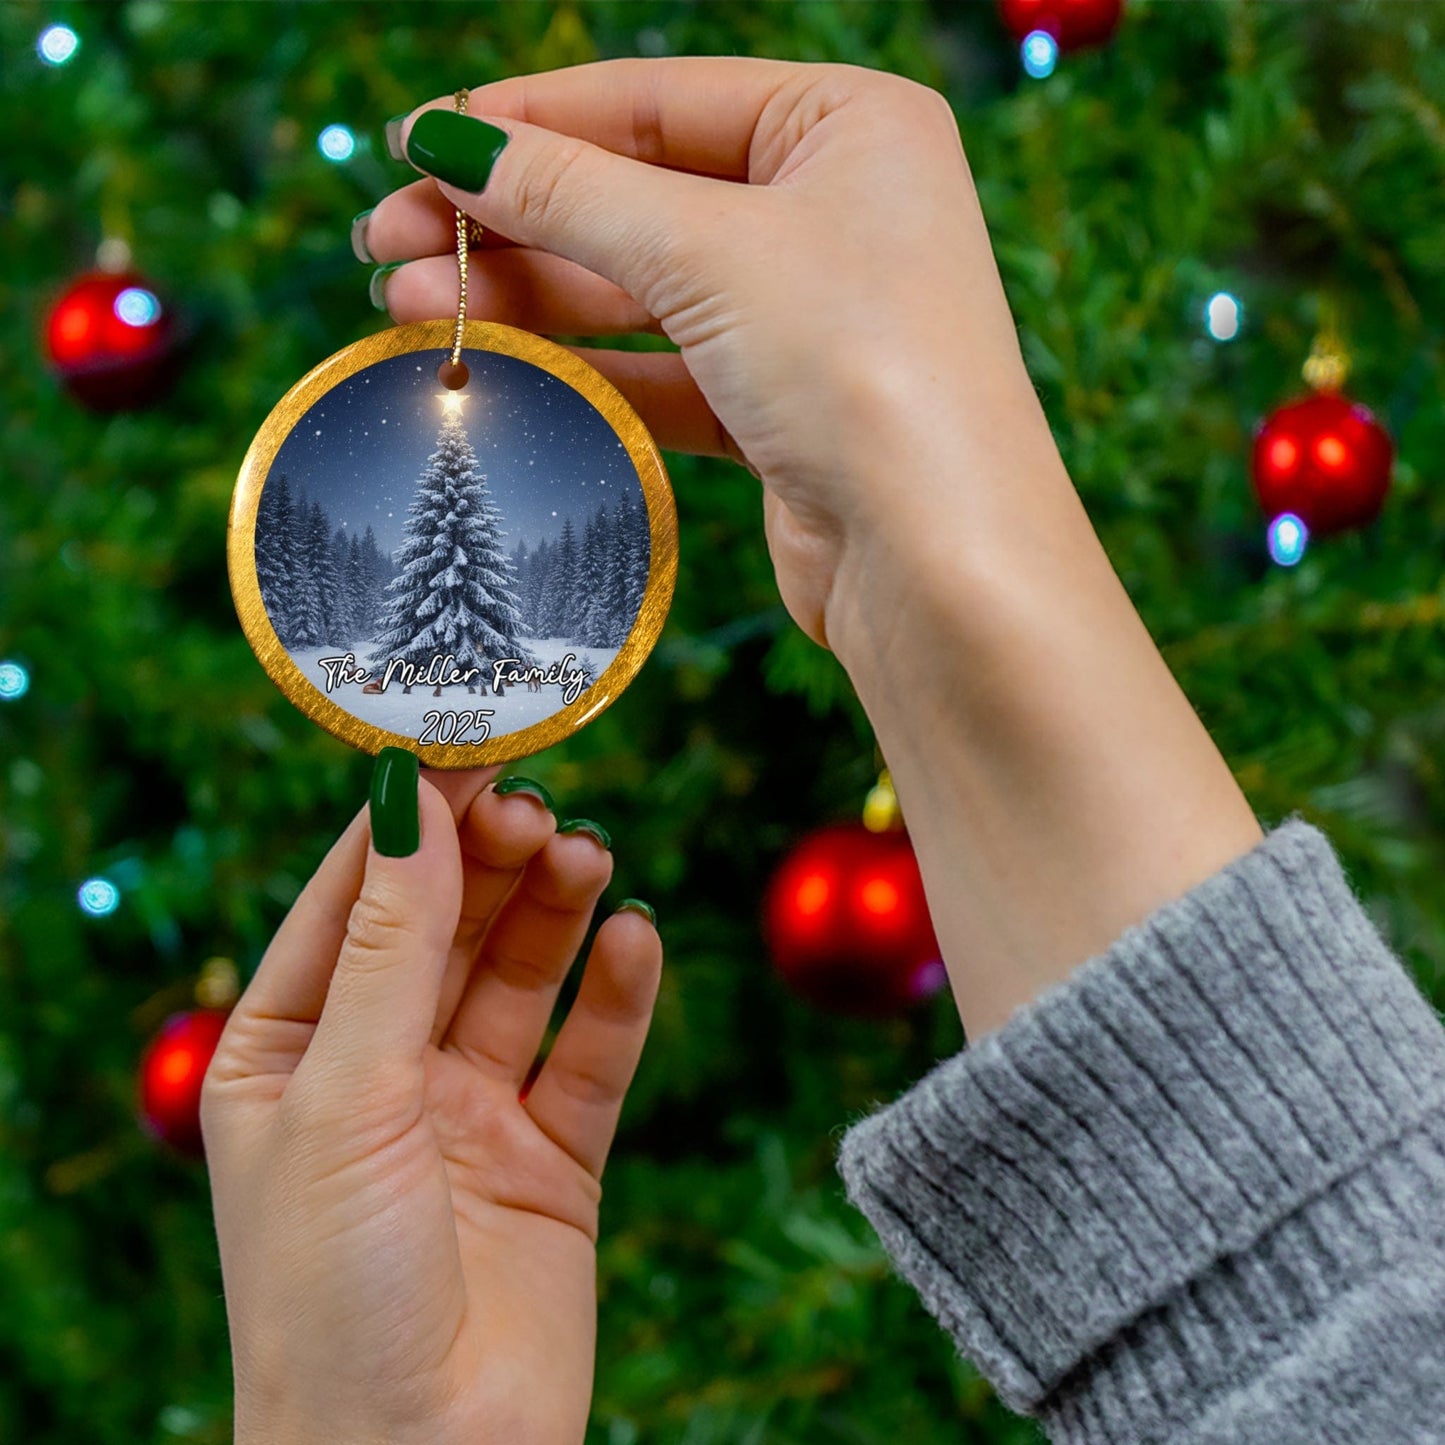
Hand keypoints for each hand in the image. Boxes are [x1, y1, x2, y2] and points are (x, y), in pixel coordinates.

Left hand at [202, 765, 660, 1444]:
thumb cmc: (332, 1294)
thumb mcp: (346, 1096)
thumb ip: (391, 946)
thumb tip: (412, 801)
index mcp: (289, 1052)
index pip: (352, 900)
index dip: (409, 822)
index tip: (468, 744)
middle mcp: (380, 1071)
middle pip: (446, 927)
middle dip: (490, 862)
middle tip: (539, 808)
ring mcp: (469, 1113)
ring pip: (521, 977)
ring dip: (555, 911)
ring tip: (588, 857)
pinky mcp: (552, 1158)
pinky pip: (591, 1055)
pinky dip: (617, 995)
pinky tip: (635, 941)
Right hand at [362, 57, 1060, 661]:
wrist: (939, 561)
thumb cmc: (861, 368)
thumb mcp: (707, 251)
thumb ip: (571, 192)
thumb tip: (449, 141)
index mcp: (847, 125)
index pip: (655, 100)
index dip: (527, 120)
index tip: (415, 143)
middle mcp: (834, 210)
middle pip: (637, 196)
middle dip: (508, 219)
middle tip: (384, 241)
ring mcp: (808, 315)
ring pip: (640, 290)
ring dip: (526, 297)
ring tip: (404, 305)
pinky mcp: (782, 410)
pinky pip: (662, 371)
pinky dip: (581, 369)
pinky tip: (492, 365)